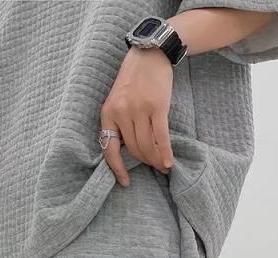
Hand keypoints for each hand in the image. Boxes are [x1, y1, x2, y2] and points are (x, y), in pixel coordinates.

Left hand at [100, 46, 173, 186]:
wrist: (149, 54)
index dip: (117, 169)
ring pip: (147, 146)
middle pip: (133, 150)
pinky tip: (169, 162)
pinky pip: (161, 137)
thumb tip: (127, 152)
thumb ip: (119, 123)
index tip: (125, 182)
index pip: (109, 150)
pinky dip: (165, 152)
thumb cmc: (133, 80)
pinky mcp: (157, 107)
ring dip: (156, 160)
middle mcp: (121, 113)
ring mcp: (139, 110)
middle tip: (154, 168)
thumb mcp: (117, 101)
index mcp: (108, 114)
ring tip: (163, 166)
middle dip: (145, 162)